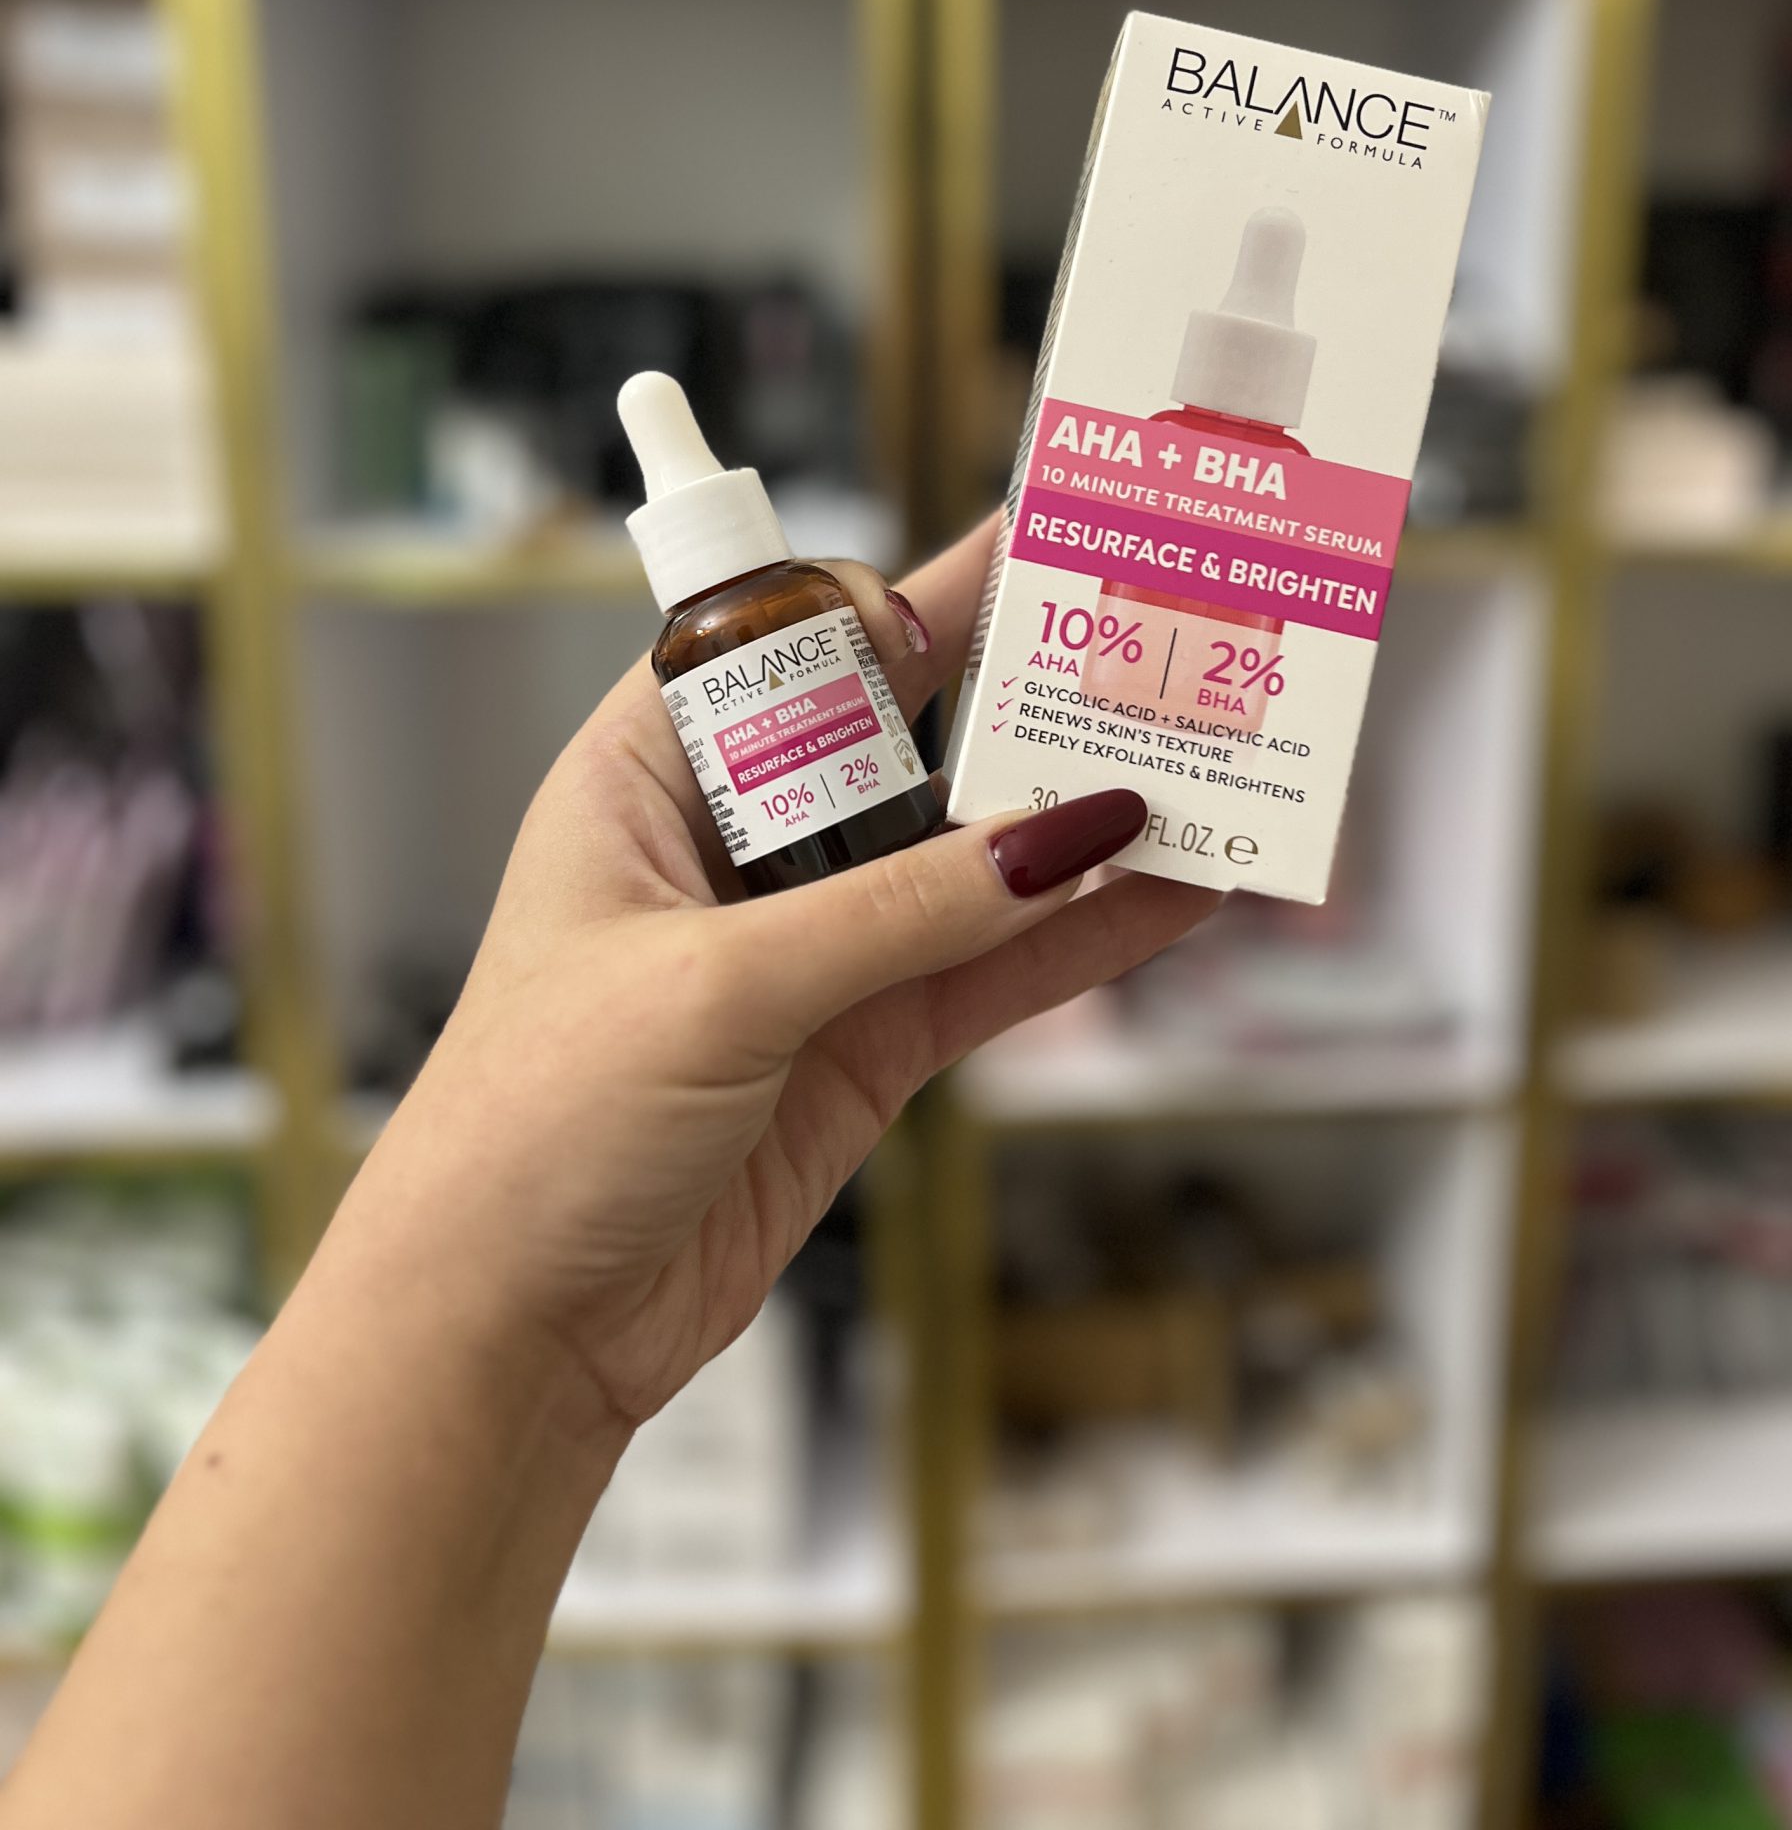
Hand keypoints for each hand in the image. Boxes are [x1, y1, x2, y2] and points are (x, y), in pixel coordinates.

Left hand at [331, 520, 1220, 1434]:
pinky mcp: (861, 1047)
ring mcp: (808, 949)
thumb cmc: (535, 1126)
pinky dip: (1081, 940)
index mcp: (653, 775)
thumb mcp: (718, 986)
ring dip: (1076, 823)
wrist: (507, 1334)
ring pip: (970, 858)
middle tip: (1156, 640)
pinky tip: (1171, 898)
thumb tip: (1066, 834)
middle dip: (1023, 697)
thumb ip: (903, 912)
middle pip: (907, 738)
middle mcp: (735, 845)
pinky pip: (993, 973)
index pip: (799, 640)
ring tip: (1203, 764)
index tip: (1037, 537)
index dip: (915, 589)